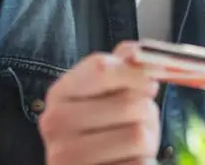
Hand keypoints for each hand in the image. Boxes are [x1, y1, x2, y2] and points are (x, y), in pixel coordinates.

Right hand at [39, 42, 160, 164]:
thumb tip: (137, 51)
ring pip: (139, 136)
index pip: (102, 67)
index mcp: (59, 94)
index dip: (136, 73)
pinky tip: (126, 162)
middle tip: (138, 123)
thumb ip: (121, 67)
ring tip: (132, 147)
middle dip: (147, 114)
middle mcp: (55, 124)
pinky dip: (144, 163)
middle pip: (130, 104)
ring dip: (149, 142)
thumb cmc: (102, 129)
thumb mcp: (106, 94)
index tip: (149, 81)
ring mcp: (68, 158)